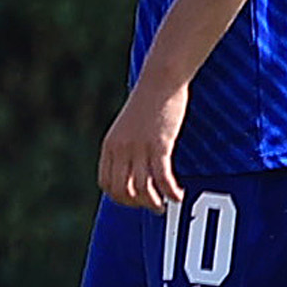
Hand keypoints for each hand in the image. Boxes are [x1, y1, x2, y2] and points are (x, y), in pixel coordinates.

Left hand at [99, 83, 186, 210]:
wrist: (160, 81)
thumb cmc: (149, 102)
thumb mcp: (129, 126)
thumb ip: (126, 145)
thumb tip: (133, 165)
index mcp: (110, 146)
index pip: (107, 183)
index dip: (121, 198)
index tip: (137, 200)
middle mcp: (120, 150)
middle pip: (122, 190)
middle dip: (138, 204)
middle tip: (154, 205)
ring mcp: (139, 148)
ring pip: (141, 188)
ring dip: (154, 202)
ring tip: (166, 205)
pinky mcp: (159, 144)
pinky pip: (162, 177)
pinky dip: (170, 191)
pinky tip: (178, 195)